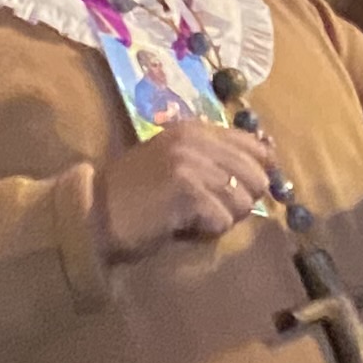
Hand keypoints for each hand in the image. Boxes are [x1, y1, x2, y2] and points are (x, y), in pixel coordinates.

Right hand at [96, 118, 278, 264]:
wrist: (94, 214)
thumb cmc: (136, 195)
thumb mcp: (177, 163)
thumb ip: (216, 158)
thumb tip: (269, 159)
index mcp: (195, 130)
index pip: (255, 146)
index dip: (256, 173)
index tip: (239, 191)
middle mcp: (196, 140)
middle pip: (257, 177)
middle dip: (240, 202)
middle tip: (209, 211)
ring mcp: (192, 164)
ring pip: (243, 202)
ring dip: (222, 219)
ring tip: (191, 218)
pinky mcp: (188, 191)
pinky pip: (223, 220)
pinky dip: (207, 232)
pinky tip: (182, 227)